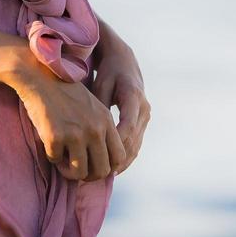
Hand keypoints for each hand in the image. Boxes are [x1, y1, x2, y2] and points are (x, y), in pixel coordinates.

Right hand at [9, 61, 127, 181]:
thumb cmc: (66, 95)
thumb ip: (102, 131)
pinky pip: (56, 161)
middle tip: (77, 169)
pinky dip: (52, 157)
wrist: (42, 77)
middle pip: (102, 171)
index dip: (108, 168)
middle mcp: (95, 128)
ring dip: (69, 171)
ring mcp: (76, 133)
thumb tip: (107, 166)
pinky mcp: (55, 136)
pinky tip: (50, 145)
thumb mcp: (93, 109)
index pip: (119, 157)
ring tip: (62, 161)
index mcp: (106, 121)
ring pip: (79, 172)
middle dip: (89, 175)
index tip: (95, 167)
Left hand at [91, 37, 149, 175]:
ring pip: (136, 145)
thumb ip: (97, 108)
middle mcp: (143, 107)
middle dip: (116, 159)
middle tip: (99, 174)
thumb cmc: (107, 72)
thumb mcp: (99, 85)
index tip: (98, 159)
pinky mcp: (143, 121)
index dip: (114, 146)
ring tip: (104, 175)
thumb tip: (90, 134)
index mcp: (133, 96)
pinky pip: (136, 144)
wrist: (124, 61)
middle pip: (132, 140)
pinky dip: (125, 157)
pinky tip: (112, 169)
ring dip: (121, 162)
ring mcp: (145, 115)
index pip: (126, 127)